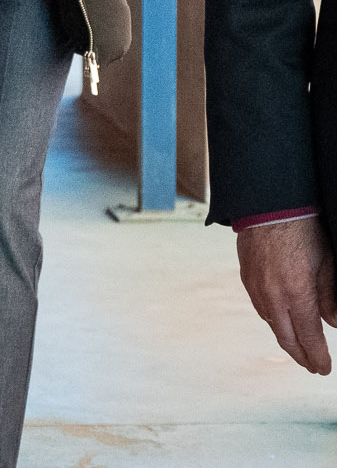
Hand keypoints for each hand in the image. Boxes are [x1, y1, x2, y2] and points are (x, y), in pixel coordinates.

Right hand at [238, 216, 336, 373]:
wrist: (268, 207)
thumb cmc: (302, 232)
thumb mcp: (327, 265)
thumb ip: (329, 297)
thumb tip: (333, 323)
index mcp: (296, 293)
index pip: (308, 337)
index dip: (317, 356)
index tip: (323, 368)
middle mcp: (273, 295)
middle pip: (286, 337)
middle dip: (300, 356)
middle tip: (312, 366)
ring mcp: (256, 287)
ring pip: (271, 324)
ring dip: (286, 339)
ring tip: (297, 347)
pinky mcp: (247, 277)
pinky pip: (260, 307)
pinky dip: (273, 320)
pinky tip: (280, 321)